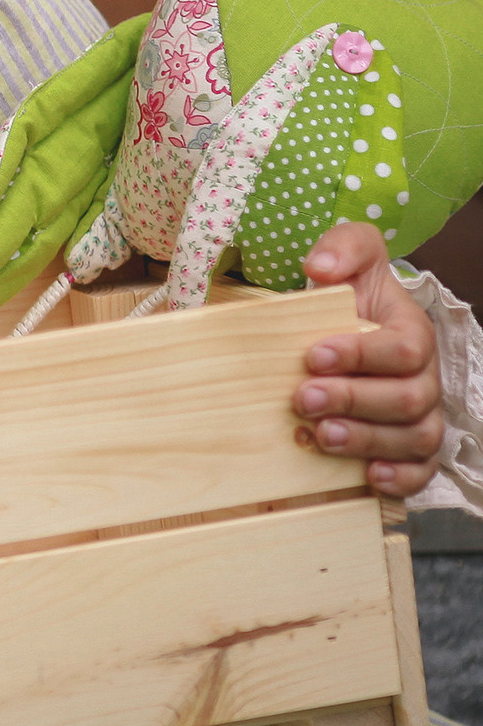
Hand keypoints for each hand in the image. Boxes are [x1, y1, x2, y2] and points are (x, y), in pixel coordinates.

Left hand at [296, 223, 443, 496]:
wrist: (337, 330)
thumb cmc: (344, 296)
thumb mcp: (347, 257)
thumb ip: (343, 247)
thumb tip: (322, 266)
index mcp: (411, 332)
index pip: (403, 349)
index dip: (360, 355)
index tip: (312, 356)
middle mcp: (423, 377)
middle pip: (408, 398)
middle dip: (353, 400)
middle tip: (301, 398)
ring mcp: (420, 415)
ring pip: (416, 438)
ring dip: (368, 440)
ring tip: (321, 436)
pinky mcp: (410, 449)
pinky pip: (422, 471)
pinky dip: (401, 478)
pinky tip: (369, 477)